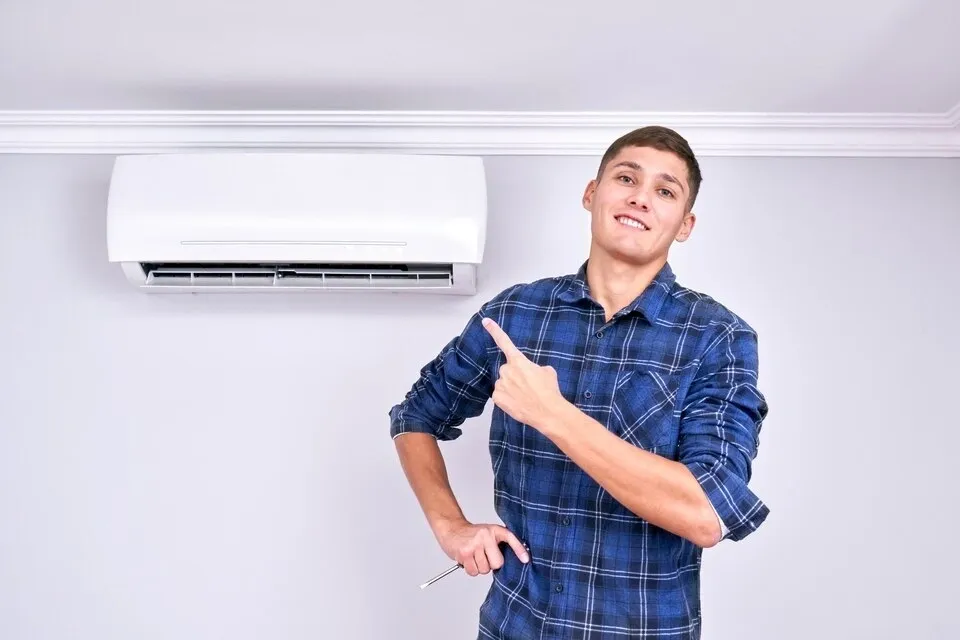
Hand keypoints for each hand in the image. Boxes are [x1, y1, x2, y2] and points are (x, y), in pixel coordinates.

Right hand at [434, 518, 529, 576]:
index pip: (510, 538)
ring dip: (479, 567)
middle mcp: (485, 536)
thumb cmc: (471, 534)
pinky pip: (473, 571)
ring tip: (473, 556)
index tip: (526, 559)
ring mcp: (475, 544)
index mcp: (494, 530)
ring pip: (484, 569)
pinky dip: (470, 569)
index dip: (519, 549)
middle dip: (491, 564)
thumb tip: (514, 559)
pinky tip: (467, 559)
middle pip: (497, 563)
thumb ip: (498, 544)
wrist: (451, 528)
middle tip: (483, 556)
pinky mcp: (464, 553)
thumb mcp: (488, 533)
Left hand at [482, 317, 565, 431]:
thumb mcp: (547, 371)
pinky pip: (500, 395)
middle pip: (507, 370)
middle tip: (528, 385)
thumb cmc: (549, 390)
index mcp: (518, 361)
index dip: (494, 330)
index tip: (484, 320)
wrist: (547, 412)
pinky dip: (507, 399)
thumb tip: (531, 373)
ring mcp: (500, 384)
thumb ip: (534, 367)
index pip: (504, 342)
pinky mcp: (497, 398)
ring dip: (511, 388)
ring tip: (525, 396)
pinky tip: (518, 403)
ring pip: (503, 383)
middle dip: (514, 375)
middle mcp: (506, 371)